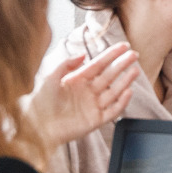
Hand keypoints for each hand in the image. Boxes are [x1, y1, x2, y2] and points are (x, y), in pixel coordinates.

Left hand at [24, 43, 140, 148]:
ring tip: (135, 71)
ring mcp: (92, 106)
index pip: (98, 64)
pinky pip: (113, 111)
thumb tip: (83, 55)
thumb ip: (66, 64)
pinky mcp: (95, 120)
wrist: (36, 126)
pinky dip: (122, 103)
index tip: (123, 46)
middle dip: (122, 65)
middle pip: (109, 76)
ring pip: (114, 91)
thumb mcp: (50, 77)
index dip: (111, 55)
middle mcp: (87, 92)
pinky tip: (128, 92)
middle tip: (134, 55)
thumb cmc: (40, 103)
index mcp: (77, 80)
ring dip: (125, 81)